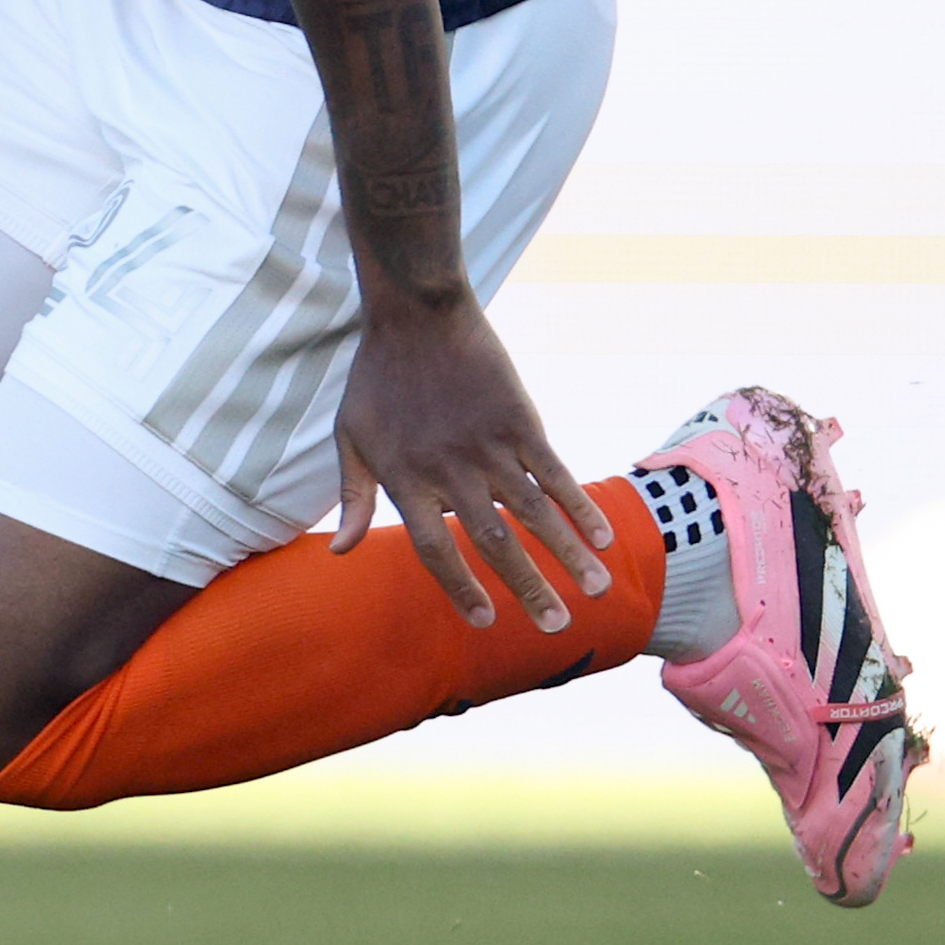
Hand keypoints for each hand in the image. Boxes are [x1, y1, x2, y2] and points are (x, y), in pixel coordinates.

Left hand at [326, 292, 613, 632]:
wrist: (415, 316)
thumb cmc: (376, 379)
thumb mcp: (350, 437)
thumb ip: (353, 497)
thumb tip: (342, 551)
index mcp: (406, 479)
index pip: (434, 549)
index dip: (459, 587)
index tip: (485, 622)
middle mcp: (449, 471)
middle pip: (493, 542)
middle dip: (528, 588)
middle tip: (556, 629)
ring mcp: (488, 446)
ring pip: (534, 513)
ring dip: (568, 555)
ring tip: (597, 591)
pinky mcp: (519, 421)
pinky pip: (555, 472)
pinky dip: (580, 505)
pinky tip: (603, 536)